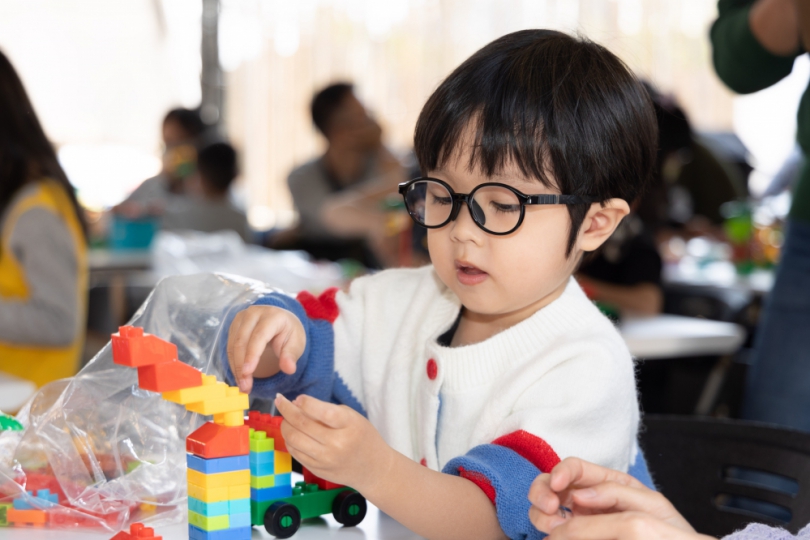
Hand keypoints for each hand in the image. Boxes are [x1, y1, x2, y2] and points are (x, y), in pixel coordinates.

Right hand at [226, 306, 305, 392]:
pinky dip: (233, 363)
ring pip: (233, 345)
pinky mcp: (234, 325)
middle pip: (242, 341)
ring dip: (235, 368)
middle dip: (241, 366)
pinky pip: (229, 347)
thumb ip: (291, 356)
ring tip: (243, 385)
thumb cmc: (289, 333)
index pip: (259, 336)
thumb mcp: (296, 344)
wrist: (282, 322)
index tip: (247, 373)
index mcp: (272, 316)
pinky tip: (239, 376)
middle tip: (245, 387)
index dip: (252, 355)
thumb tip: (289, 369)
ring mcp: (241, 318)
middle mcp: (254, 313)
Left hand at [274, 394, 394, 493]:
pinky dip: (290, 440)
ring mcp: (326, 459)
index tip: (297, 397)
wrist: (372, 468)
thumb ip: (327, 410)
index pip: (322, 411)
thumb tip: (297, 404)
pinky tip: (292, 433)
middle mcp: (337, 444)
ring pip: (293, 439)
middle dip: (286, 409)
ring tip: (286, 418)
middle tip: (280, 401)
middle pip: (302, 424)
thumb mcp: (352, 417)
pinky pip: (295, 453)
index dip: (305, 402)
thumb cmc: (362, 437)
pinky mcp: (317, 470)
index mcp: (349, 426)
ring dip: (285, 425)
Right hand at [528, 457, 708, 539]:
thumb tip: (578, 494)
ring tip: (555, 528)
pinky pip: (553, 532)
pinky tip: (556, 538)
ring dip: (541, 515)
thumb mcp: (650, 505)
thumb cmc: (667, 529)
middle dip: (540, 492)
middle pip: (548, 484)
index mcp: (604, 482)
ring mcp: (577, 519)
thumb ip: (616, 493)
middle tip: (549, 508)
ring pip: (543, 510)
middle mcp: (585, 497)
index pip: (574, 467)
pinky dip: (548, 533)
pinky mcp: (574, 537)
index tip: (557, 485)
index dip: (560, 472)